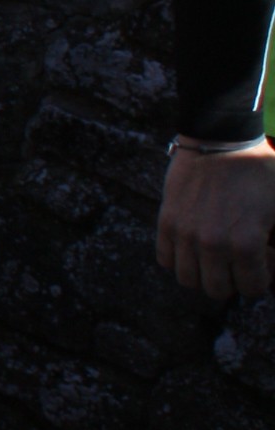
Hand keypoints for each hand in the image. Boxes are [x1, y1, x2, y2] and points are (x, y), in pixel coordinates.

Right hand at [159, 143, 274, 299]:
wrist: (222, 139)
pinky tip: (194, 246)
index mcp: (246, 244)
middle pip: (217, 291)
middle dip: (232, 280)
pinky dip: (179, 259)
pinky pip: (165, 259)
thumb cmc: (260, 171)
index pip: (251, 288)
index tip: (264, 260)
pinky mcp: (167, 221)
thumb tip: (273, 255)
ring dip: (203, 274)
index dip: (262, 277)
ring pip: (188, 280)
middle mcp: (212, 245)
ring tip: (215, 258)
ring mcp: (185, 234)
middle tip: (240, 261)